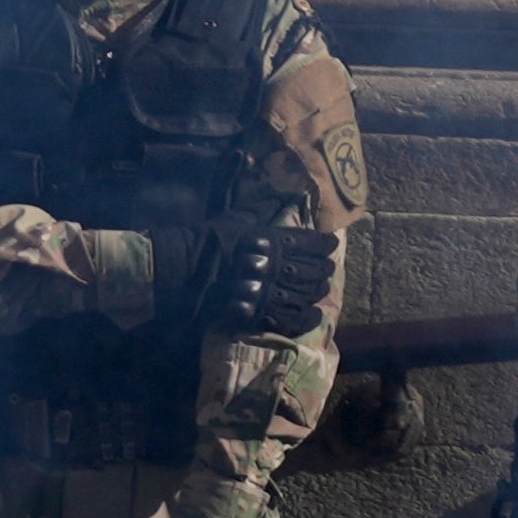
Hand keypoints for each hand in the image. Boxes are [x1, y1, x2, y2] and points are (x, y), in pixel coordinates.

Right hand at [155, 221, 338, 338]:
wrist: (186, 270)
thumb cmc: (209, 242)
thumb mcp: (236, 220)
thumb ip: (259, 213)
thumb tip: (280, 200)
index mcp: (272, 240)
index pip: (309, 242)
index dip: (323, 244)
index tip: (331, 244)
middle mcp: (277, 265)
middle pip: (312, 269)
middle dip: (323, 269)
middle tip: (328, 269)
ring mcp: (270, 290)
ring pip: (306, 293)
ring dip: (317, 291)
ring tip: (320, 290)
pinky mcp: (262, 312)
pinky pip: (292, 318)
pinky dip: (306, 317)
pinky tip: (314, 314)